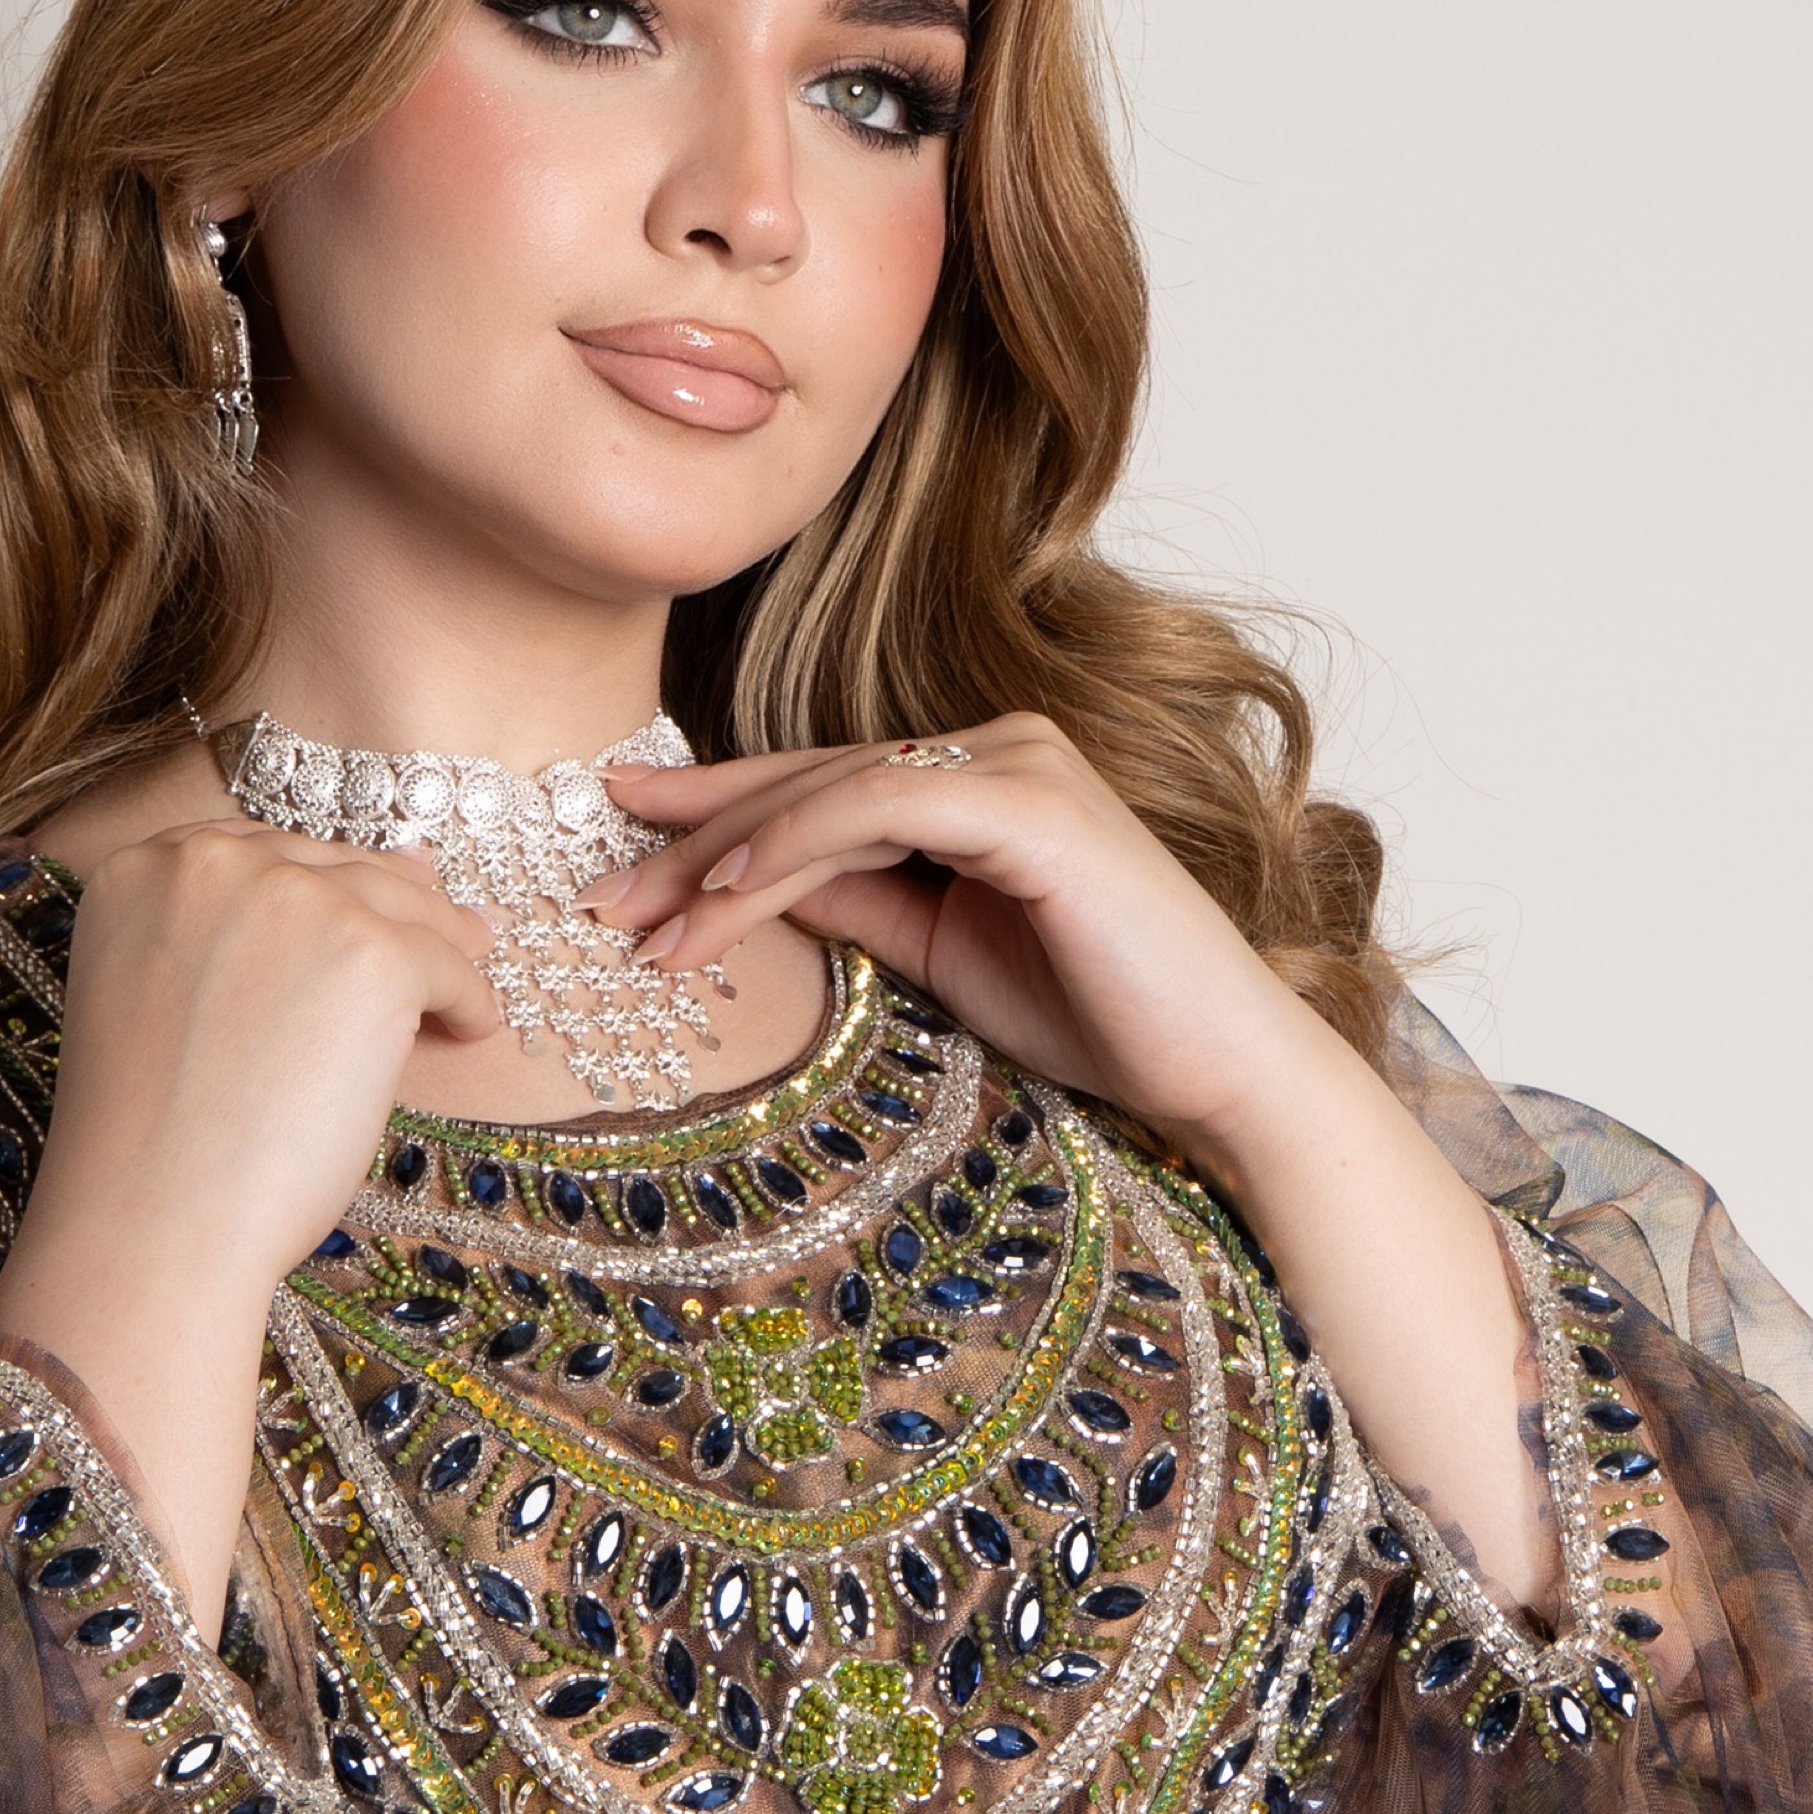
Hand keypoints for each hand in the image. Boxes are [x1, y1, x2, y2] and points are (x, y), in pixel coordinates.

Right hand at [0, 822, 498, 1631]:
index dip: (319, 896)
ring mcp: (292, 896)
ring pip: (398, 903)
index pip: (262, 853)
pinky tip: (466, 1032)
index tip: (352, 931)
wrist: (154, 1221)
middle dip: (389, 912)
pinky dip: (465, 999)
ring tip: (460, 992)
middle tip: (443, 947)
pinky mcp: (367, 951)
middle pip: (334, 866)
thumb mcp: (171, 1003)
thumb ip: (241, 937)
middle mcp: (210, 860)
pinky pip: (445, 960)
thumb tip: (391, 870)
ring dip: (438, 948)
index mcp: (142, 870)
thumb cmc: (157, 1147)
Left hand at [594, 718, 1320, 1174]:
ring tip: (639, 920)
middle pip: (810, 781)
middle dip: (691, 838)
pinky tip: (724, 891)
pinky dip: (792, 843)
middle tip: (595, 892)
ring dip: (722, 856)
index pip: (822, 789)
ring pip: (831, 792)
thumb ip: (862, 906)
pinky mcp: (1029, 802)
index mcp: (979, 780)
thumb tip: (759, 888)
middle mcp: (998, 747)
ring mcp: (1018, 764)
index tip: (621, 855)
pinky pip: (878, 806)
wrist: (1217, 1066)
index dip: (713, 819)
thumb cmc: (1103, 1018)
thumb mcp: (945, 956)